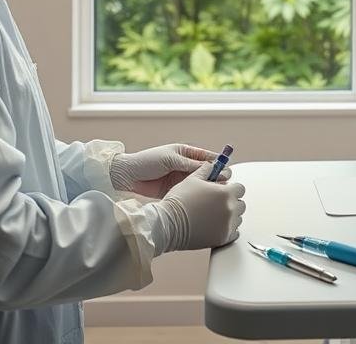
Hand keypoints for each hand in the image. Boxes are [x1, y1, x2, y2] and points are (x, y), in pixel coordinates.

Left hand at [109, 143, 229, 198]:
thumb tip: (211, 167)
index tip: (227, 171)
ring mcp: (181, 180)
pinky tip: (204, 202)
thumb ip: (191, 165)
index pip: (208, 157)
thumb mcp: (171, 160)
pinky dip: (197, 197)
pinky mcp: (176, 191)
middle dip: (216, 178)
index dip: (219, 163)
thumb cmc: (147, 161)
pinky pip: (191, 193)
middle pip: (207, 172)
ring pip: (201, 184)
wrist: (127, 176)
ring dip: (208, 189)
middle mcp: (186, 166)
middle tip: (223, 186)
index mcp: (186, 153)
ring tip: (215, 195)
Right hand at [152, 160, 245, 251]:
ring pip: (238, 219)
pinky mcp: (222, 239)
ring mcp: (227, 225)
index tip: (223, 191)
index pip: (240, 188)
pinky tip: (216, 226)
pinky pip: (234, 233)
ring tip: (214, 215)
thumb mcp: (192, 179)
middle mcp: (230, 209)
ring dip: (230, 216)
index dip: (231, 189)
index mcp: (225, 193)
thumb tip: (211, 165)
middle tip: (216, 204)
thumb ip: (206, 170)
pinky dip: (228, 229)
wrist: (168, 223)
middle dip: (231, 203)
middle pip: (240, 204)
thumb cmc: (179, 201)